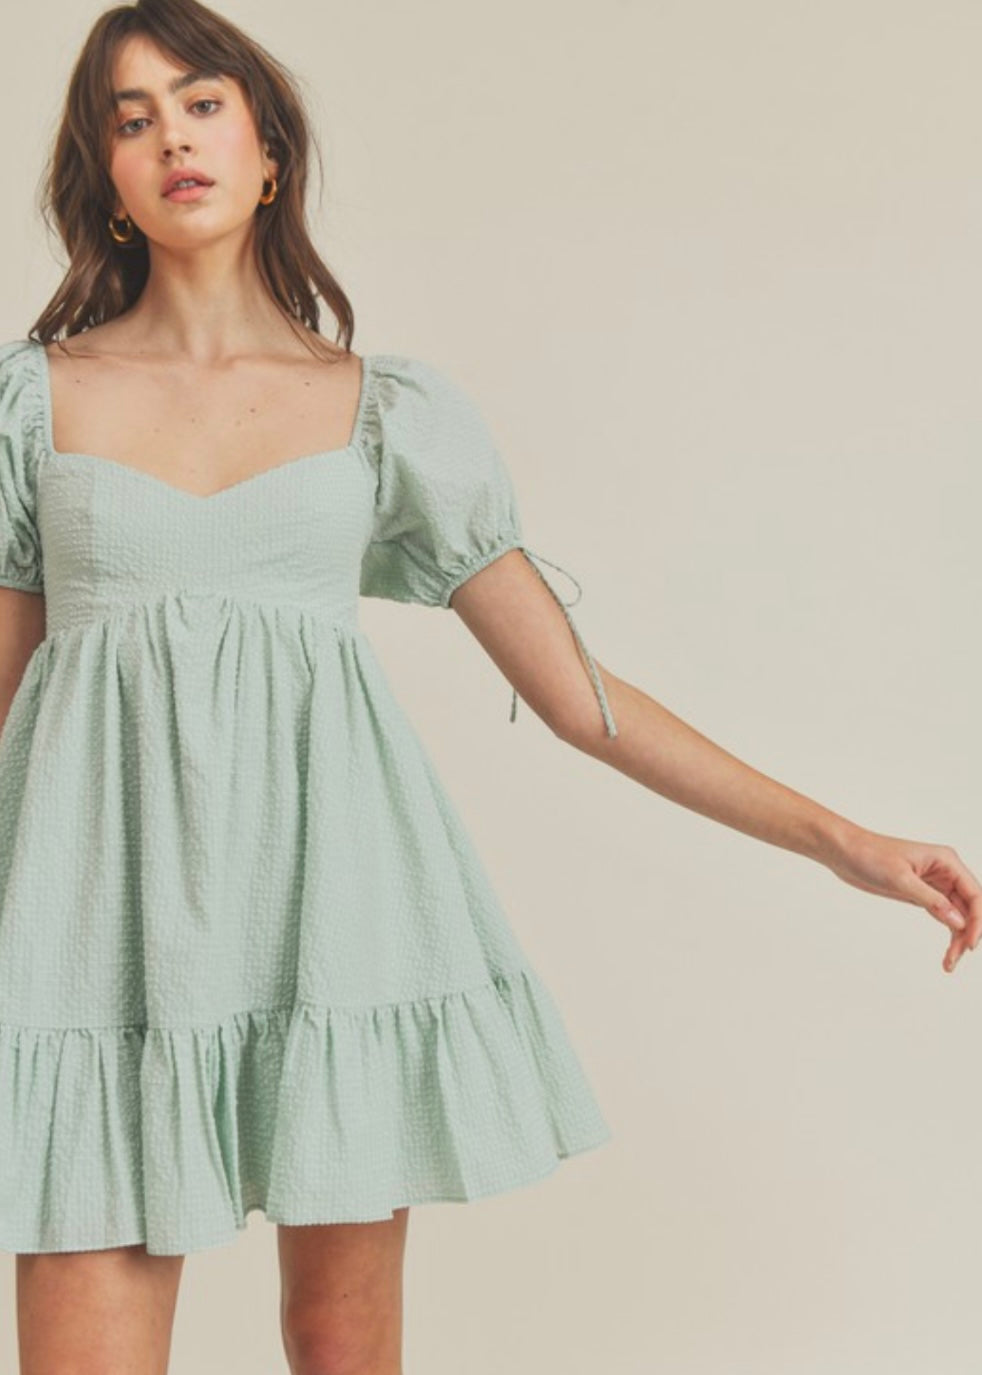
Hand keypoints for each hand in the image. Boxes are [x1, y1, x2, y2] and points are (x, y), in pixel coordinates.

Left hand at [823, 828, 981, 973]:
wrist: (846, 852)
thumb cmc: (871, 856)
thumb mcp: (900, 879)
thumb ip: (931, 900)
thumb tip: (959, 922)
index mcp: (946, 861)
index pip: (974, 894)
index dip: (977, 921)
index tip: (970, 944)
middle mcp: (945, 872)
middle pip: (969, 907)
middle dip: (967, 933)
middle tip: (956, 957)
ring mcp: (936, 884)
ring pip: (958, 915)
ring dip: (957, 938)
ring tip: (949, 963)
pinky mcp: (923, 894)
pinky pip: (944, 915)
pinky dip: (947, 933)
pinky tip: (947, 952)